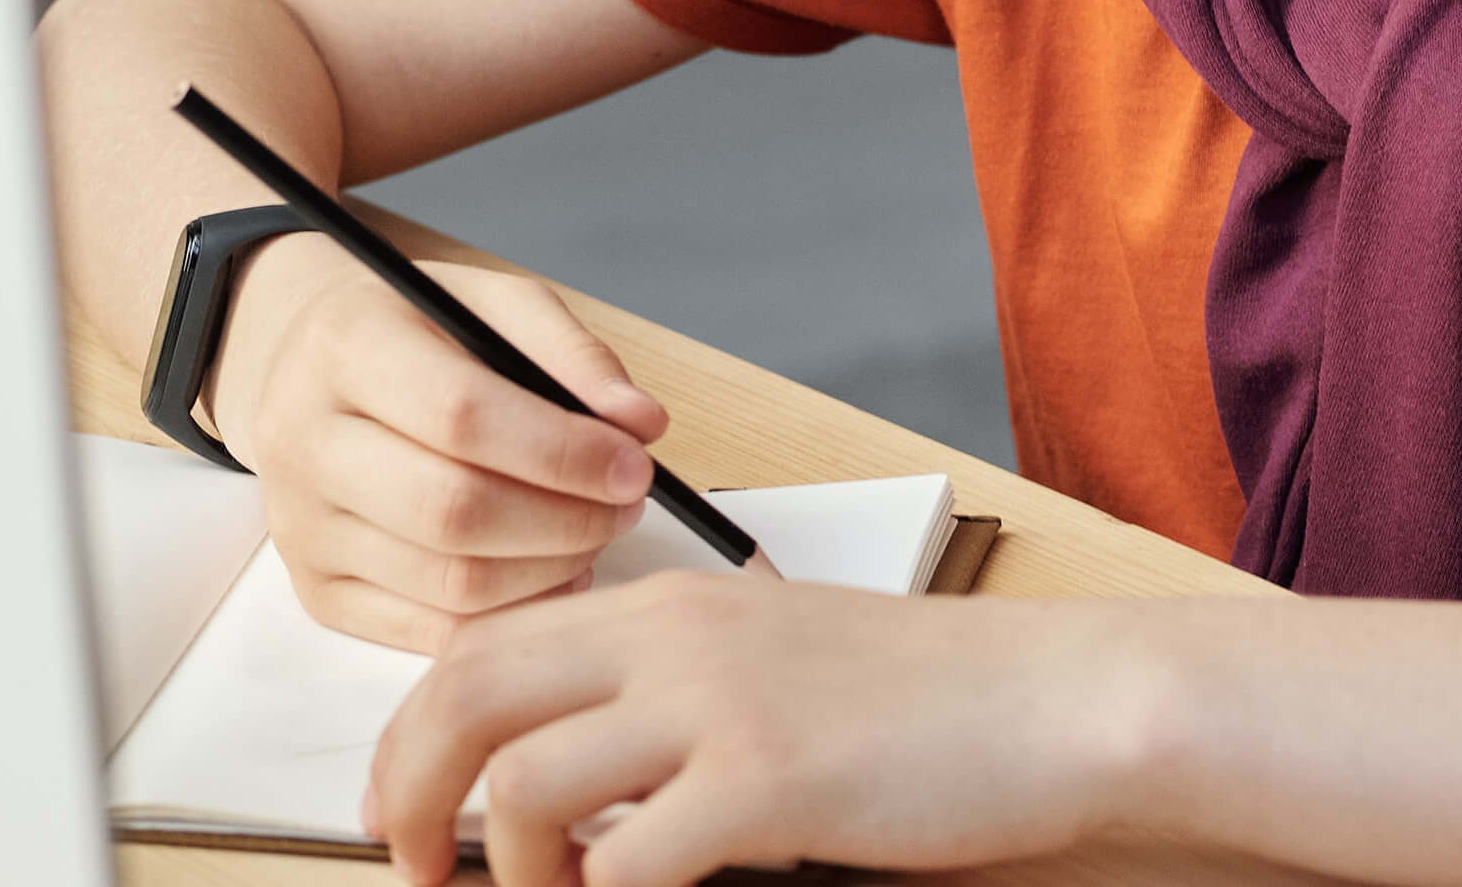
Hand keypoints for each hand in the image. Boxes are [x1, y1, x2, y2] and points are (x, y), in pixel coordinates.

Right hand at [212, 241, 669, 651]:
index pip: (460, 416)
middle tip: (627, 505)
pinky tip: (552, 575)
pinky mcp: (317, 591)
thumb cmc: (421, 334)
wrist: (314, 370)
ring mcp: (301, 528)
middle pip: (452, 512)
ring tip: (595, 533)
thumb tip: (641, 424)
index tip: (635, 465)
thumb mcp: (492, 304)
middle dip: (566, 519)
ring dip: (549, 570)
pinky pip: (430, 631)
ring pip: (448, 583)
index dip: (561, 451)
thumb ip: (571, 353)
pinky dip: (511, 614)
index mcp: (344, 348)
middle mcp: (303, 441)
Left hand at [367, 570, 1153, 886]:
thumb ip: (677, 692)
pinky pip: (623, 867)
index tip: (403, 811)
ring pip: (522, 786)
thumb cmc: (935, 698)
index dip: (414, 734)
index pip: (484, 644)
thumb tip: (577, 782)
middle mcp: (677, 635)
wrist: (1058, 701)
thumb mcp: (779, 659)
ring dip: (506, 874)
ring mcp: (718, 705)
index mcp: (674, 602)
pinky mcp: (766, 784)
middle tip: (418, 874)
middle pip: (467, 697)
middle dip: (409, 797)